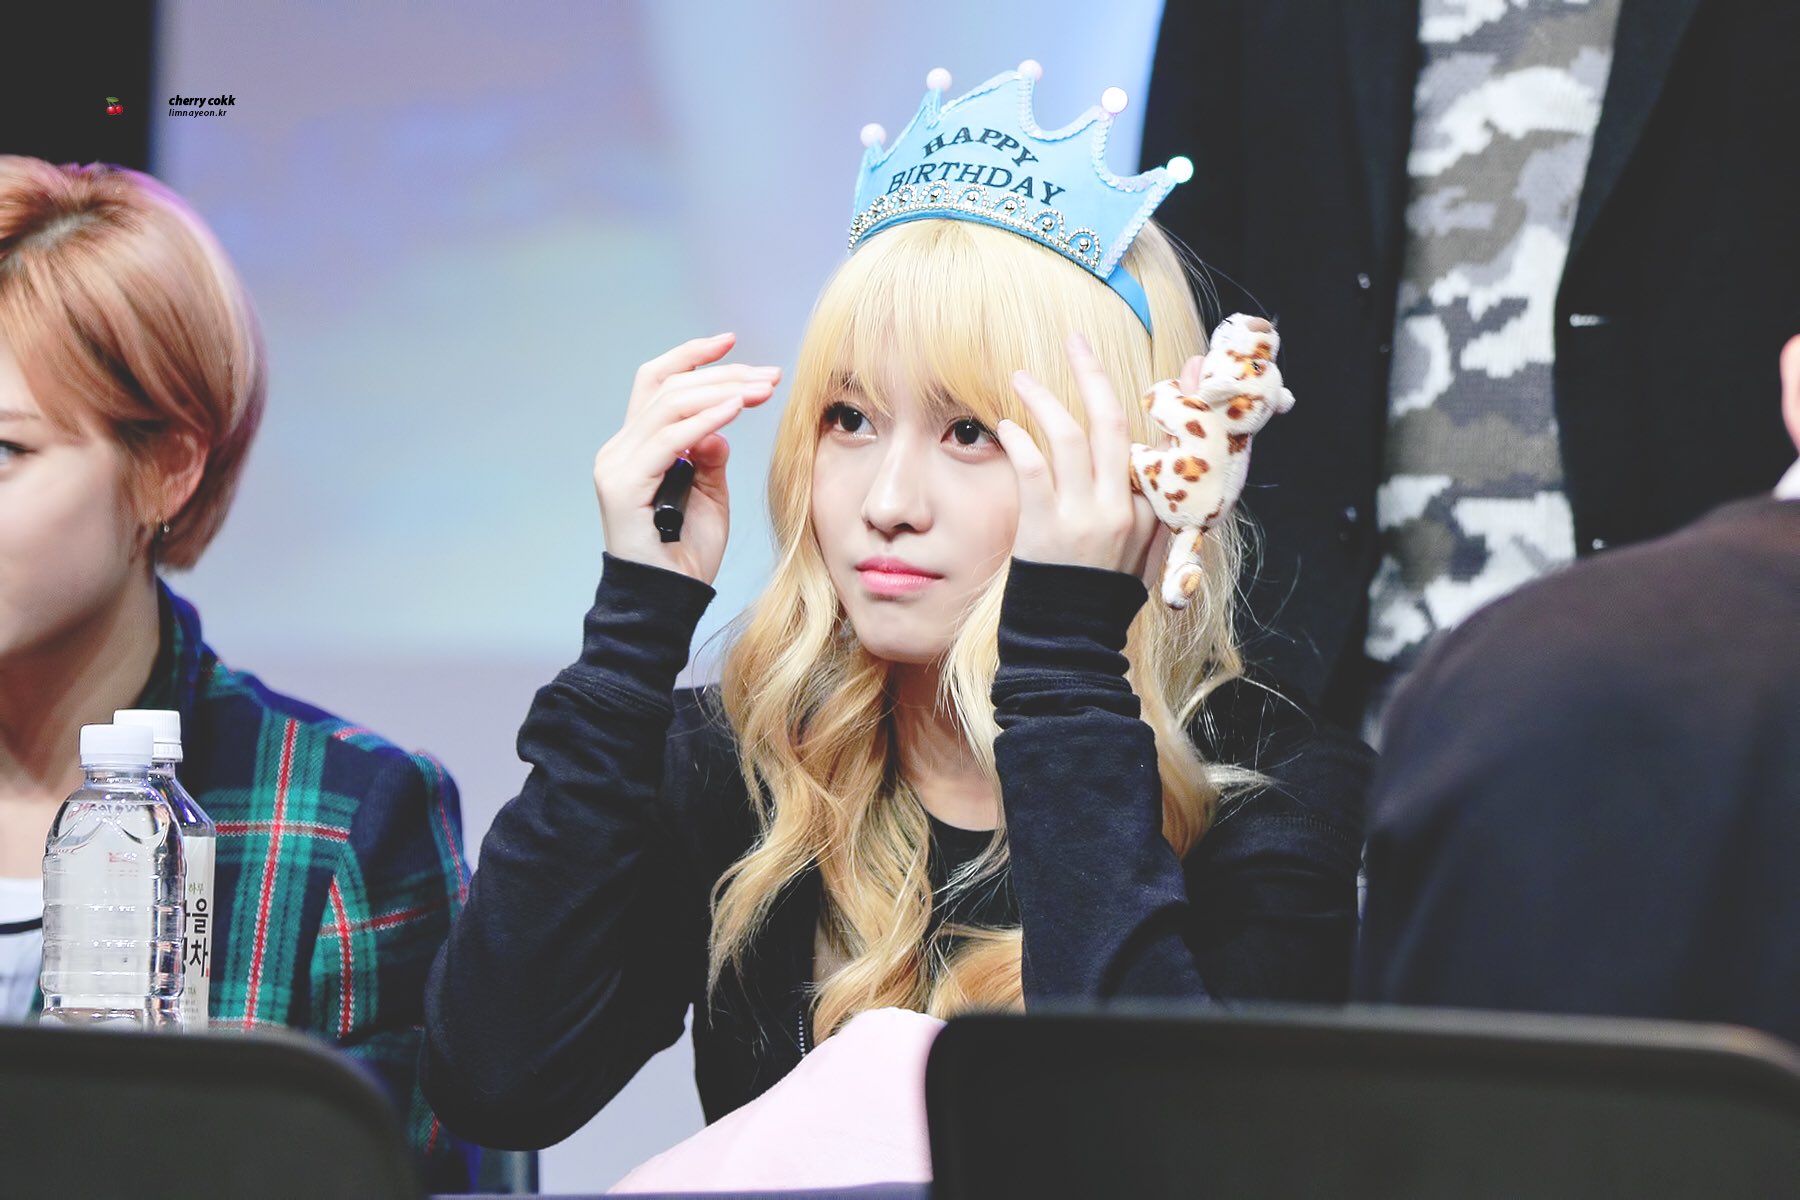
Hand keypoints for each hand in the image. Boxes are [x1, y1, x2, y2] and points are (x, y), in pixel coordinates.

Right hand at [592, 333, 779, 584]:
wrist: (667, 602)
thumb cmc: (688, 554)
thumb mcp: (710, 495)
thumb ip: (711, 456)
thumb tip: (720, 424)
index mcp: (636, 447)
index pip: (657, 383)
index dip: (691, 357)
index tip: (731, 341)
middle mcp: (620, 449)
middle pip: (668, 388)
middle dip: (722, 375)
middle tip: (768, 376)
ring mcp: (618, 465)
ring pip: (669, 406)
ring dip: (721, 392)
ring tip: (761, 389)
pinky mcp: (624, 485)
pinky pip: (669, 440)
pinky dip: (704, 420)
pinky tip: (735, 411)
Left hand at [995, 333, 1171, 576]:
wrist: (1071, 638)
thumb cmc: (1101, 591)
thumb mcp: (1144, 547)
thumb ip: (1150, 498)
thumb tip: (1146, 455)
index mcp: (1153, 509)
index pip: (1162, 438)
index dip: (1168, 395)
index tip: (1175, 363)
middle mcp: (1123, 507)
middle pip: (1111, 420)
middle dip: (1091, 373)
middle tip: (1074, 341)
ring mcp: (1084, 517)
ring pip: (1069, 436)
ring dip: (1043, 399)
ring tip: (1022, 378)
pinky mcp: (1046, 527)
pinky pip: (1032, 468)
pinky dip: (1018, 441)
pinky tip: (1005, 427)